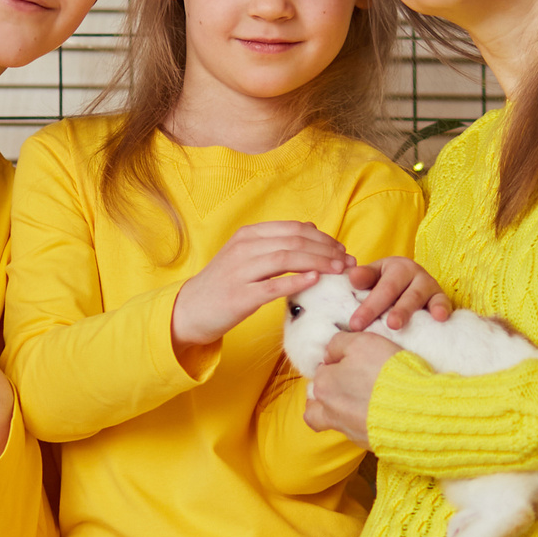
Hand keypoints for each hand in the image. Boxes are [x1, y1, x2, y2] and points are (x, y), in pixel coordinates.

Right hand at [171, 221, 353, 349]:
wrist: (190, 309)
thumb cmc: (225, 283)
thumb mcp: (247, 255)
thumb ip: (277, 241)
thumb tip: (312, 227)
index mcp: (248, 235)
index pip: (293, 229)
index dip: (322, 237)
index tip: (342, 249)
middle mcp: (244, 248)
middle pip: (294, 242)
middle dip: (326, 250)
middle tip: (348, 261)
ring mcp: (240, 271)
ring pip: (286, 259)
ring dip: (318, 263)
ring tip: (339, 270)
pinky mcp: (239, 296)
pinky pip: (272, 286)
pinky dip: (295, 281)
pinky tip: (314, 281)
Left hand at [305, 330, 400, 445]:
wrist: (414, 409)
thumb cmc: (386, 372)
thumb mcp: (361, 342)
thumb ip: (338, 344)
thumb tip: (329, 354)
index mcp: (324, 385)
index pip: (321, 371)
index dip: (335, 364)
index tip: (352, 363)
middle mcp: (329, 411)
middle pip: (315, 405)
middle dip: (324, 396)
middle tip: (344, 387)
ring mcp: (348, 430)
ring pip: (331, 423)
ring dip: (339, 413)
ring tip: (356, 404)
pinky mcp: (366, 442)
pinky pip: (357, 433)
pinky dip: (364, 424)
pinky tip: (378, 414)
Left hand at [346, 256, 452, 331]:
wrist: (415, 281)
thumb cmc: (390, 282)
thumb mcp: (376, 276)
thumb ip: (364, 277)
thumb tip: (352, 276)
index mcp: (395, 267)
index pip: (380, 287)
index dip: (367, 306)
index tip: (355, 324)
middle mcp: (413, 273)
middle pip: (396, 291)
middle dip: (380, 309)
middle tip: (370, 326)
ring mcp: (429, 285)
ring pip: (417, 297)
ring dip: (405, 311)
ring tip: (395, 324)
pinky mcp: (441, 297)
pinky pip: (443, 302)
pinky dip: (442, 309)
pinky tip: (440, 318)